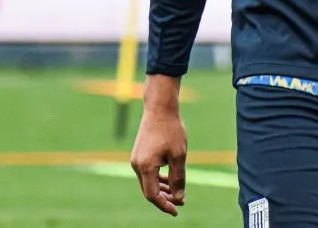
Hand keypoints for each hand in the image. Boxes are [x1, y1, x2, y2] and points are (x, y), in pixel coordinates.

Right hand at [130, 76, 186, 216]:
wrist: (160, 108)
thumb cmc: (171, 130)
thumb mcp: (179, 156)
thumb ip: (178, 179)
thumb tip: (178, 198)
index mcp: (145, 166)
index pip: (152, 195)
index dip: (165, 205)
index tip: (177, 211)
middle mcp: (137, 164)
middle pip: (149, 191)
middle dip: (164, 199)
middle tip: (181, 203)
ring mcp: (136, 159)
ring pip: (148, 182)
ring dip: (162, 190)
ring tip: (178, 194)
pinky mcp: (139, 154)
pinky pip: (147, 173)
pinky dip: (158, 179)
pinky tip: (170, 181)